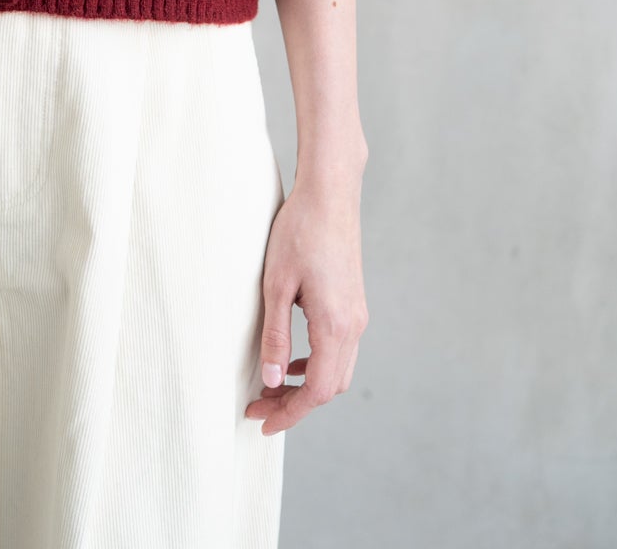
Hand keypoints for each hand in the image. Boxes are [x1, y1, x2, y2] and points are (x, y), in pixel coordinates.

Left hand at [244, 176, 368, 435]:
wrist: (330, 193)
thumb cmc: (299, 231)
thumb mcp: (276, 285)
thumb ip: (275, 336)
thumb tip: (272, 382)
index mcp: (335, 325)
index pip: (317, 391)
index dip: (290, 413)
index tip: (262, 423)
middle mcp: (353, 325)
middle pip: (330, 388)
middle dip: (296, 404)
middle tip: (259, 407)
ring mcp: (358, 315)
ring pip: (337, 371)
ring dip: (307, 386)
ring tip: (271, 388)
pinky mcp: (354, 303)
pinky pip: (340, 350)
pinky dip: (317, 364)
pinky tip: (292, 359)